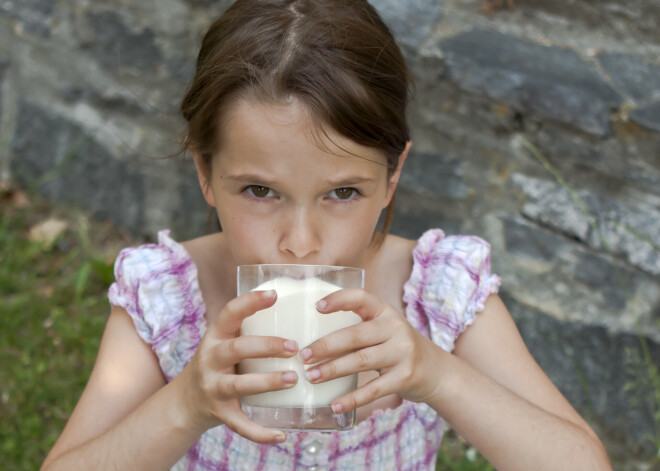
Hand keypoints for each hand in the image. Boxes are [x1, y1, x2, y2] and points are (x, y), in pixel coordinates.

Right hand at [175, 290, 298, 443]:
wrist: (186, 402)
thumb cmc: (220, 363)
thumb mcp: (226, 341)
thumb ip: (251, 328)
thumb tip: (300, 308)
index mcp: (216, 336)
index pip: (230, 312)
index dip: (250, 302)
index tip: (274, 294)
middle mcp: (211, 359)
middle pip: (237, 349)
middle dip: (267, 346)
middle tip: (294, 348)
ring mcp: (213, 387)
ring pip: (240, 385)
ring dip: (268, 382)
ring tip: (294, 379)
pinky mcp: (219, 413)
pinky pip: (240, 425)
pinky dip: (261, 433)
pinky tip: (282, 434)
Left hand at [299, 289, 442, 414]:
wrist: (436, 371)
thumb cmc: (396, 347)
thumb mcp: (383, 330)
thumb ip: (357, 329)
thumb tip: (310, 341)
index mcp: (385, 311)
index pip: (361, 298)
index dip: (339, 300)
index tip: (317, 307)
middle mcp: (395, 328)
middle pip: (355, 336)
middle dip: (325, 346)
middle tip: (303, 356)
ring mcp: (402, 353)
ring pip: (361, 361)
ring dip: (332, 370)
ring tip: (311, 376)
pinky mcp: (405, 378)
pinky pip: (373, 389)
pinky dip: (352, 398)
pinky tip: (335, 404)